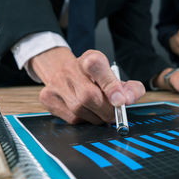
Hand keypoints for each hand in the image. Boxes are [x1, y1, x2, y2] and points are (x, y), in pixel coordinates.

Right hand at [30, 48, 144, 123]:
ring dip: (97, 117)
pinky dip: (85, 120)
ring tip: (101, 111)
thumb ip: (130, 88)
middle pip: (90, 96)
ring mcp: (56, 83)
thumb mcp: (115, 77)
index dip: (111, 86)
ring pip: (80, 111)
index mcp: (91, 59)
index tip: (121, 101)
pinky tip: (87, 112)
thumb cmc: (94, 77)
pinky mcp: (48, 98)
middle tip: (115, 113)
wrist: (63, 71)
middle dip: (107, 110)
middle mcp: (71, 69)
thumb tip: (128, 100)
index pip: (98, 67)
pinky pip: (72, 119)